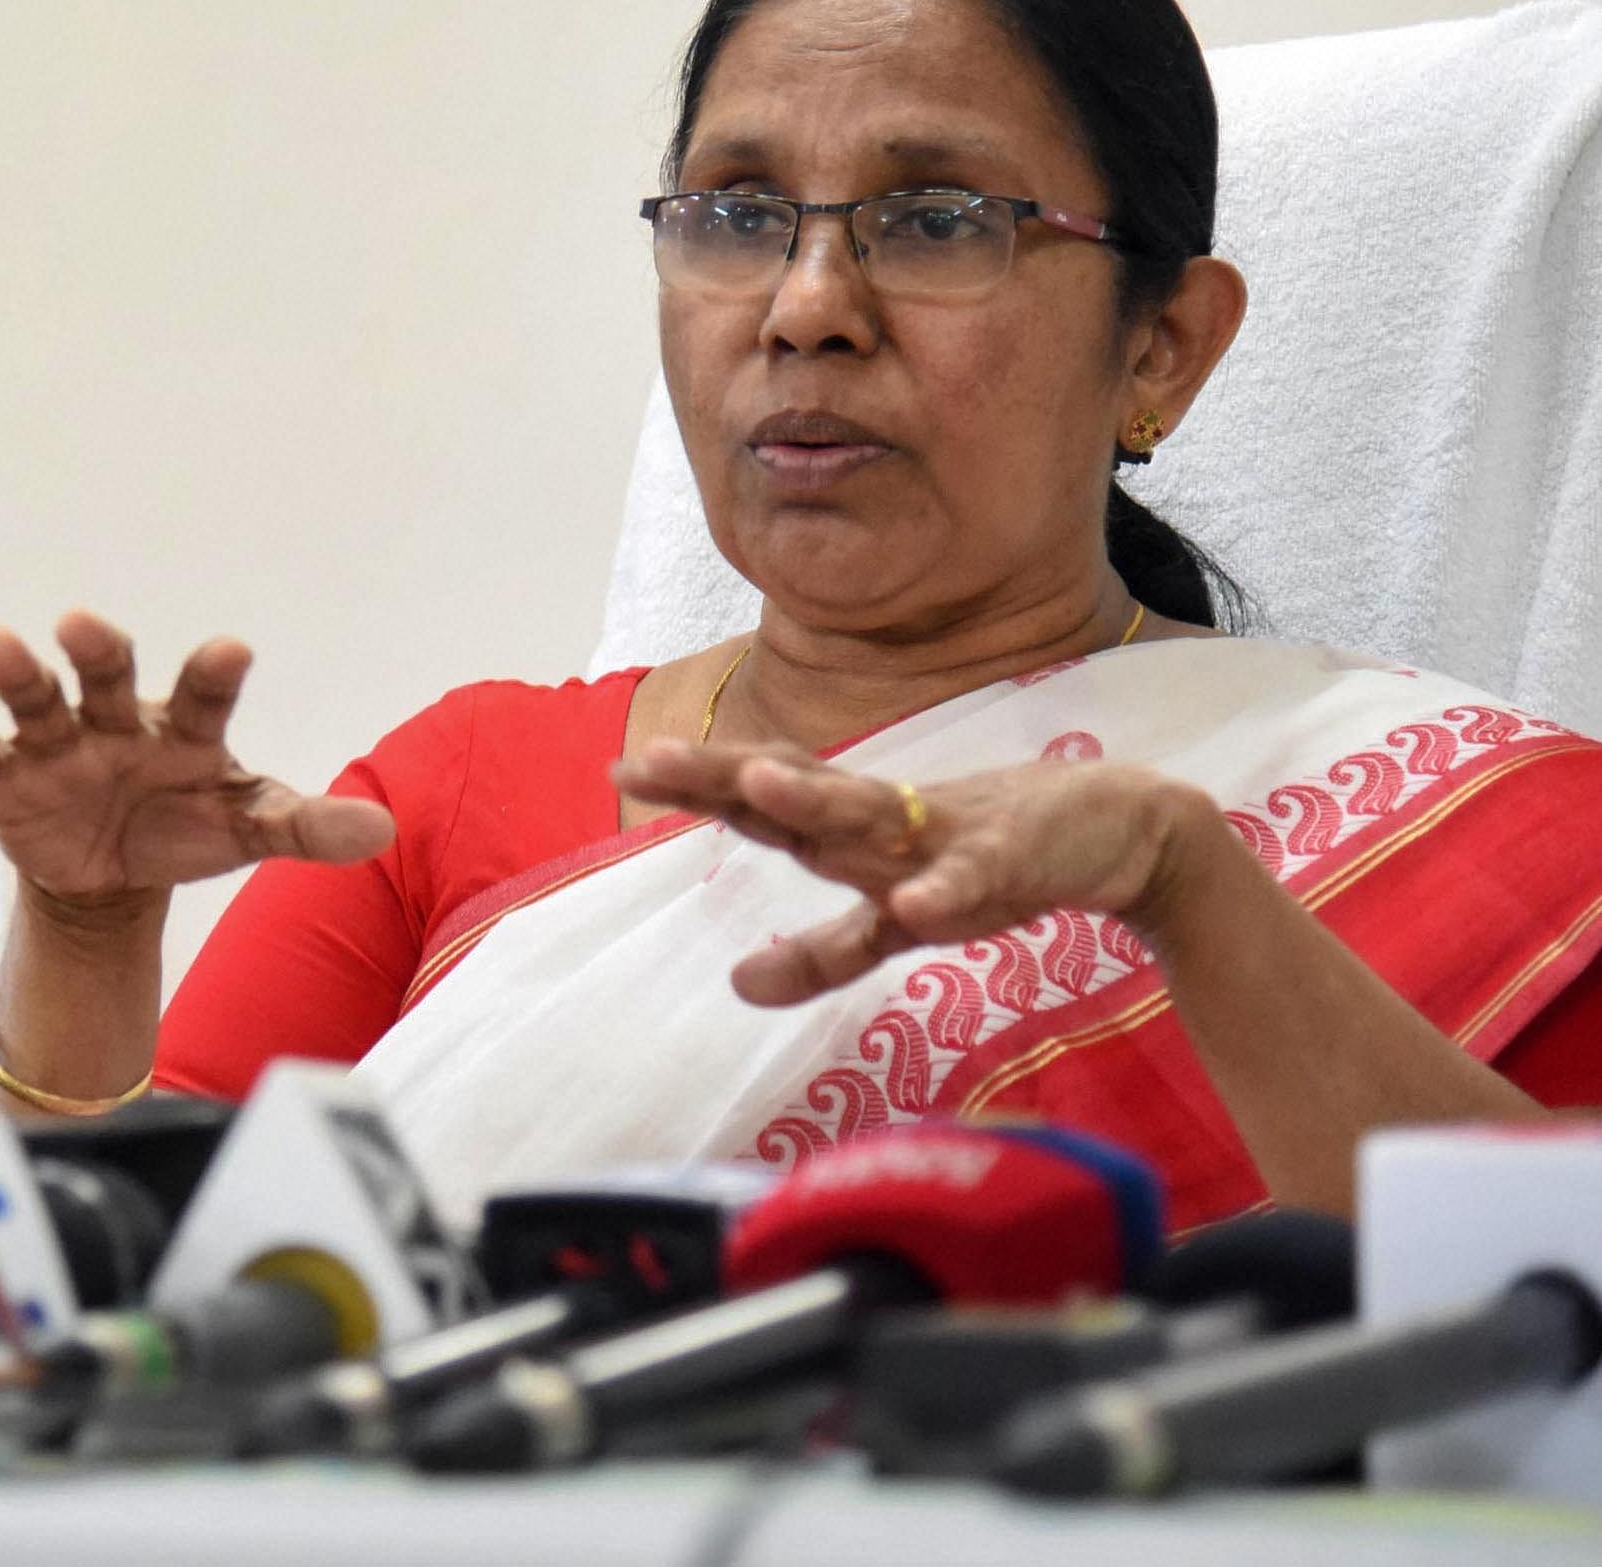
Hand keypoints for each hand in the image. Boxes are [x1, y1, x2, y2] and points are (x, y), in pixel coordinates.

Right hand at [0, 610, 394, 923]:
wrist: (112, 874)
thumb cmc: (188, 827)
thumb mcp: (247, 830)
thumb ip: (304, 827)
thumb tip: (382, 832)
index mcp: (186, 729)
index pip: (205, 696)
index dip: (214, 675)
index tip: (231, 651)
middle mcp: (117, 719)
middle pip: (107, 675)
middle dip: (98, 650)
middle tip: (82, 625)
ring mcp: (56, 742)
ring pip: (33, 697)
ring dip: (14, 671)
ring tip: (0, 642)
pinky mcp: (3, 773)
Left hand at [613, 739, 1214, 1006]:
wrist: (1121, 831)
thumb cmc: (991, 861)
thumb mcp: (897, 922)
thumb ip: (823, 954)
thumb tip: (737, 985)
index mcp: (857, 829)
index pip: (762, 803)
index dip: (697, 786)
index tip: (624, 769)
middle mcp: (887, 818)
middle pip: (794, 793)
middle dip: (725, 777)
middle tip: (653, 761)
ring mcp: (947, 831)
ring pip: (872, 812)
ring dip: (817, 803)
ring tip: (757, 786)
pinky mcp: (1013, 856)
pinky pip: (973, 873)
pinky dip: (945, 886)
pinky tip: (914, 901)